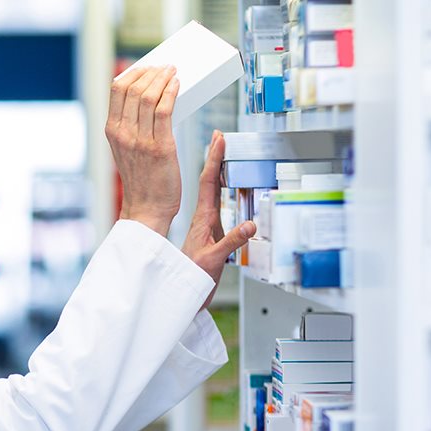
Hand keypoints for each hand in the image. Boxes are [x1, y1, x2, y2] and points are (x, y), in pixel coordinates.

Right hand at [105, 66, 181, 235]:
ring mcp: (140, 140)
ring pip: (149, 97)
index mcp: (112, 131)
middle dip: (151, 72)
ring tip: (172, 72)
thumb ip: (131, 126)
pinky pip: (165, 110)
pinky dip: (171, 92)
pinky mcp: (160, 147)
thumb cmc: (141, 179)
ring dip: (163, 78)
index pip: (117, 89)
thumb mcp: (125, 149)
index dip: (133, 73)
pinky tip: (177, 85)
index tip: (147, 67)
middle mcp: (123, 133)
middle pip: (133, 89)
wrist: (147, 207)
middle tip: (164, 67)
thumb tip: (146, 100)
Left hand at [182, 130, 255, 310]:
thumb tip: (250, 225)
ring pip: (212, 192)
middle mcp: (203, 218)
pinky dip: (222, 192)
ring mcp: (206, 225)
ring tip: (223, 155)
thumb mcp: (214, 259)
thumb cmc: (192, 276)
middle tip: (220, 138)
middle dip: (216, 158)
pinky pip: (217, 206)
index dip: (215, 159)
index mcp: (203, 219)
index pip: (209, 182)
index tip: (219, 140)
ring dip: (218, 172)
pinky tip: (225, 187)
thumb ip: (232, 242)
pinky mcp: (210, 233)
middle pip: (210, 181)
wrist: (180, 291)